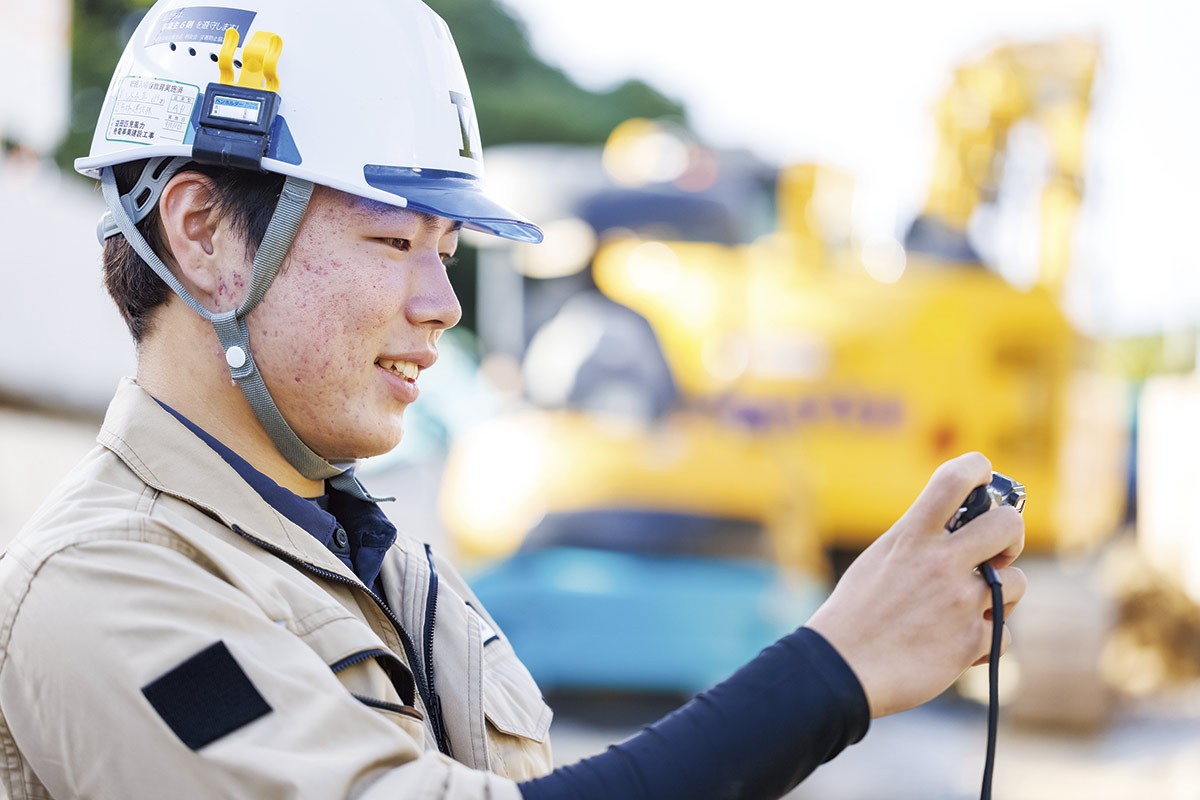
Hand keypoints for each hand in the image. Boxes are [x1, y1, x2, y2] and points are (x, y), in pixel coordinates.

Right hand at [804, 452, 1026, 717]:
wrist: (841, 669)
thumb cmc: (855, 615)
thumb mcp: (879, 560)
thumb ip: (917, 542)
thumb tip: (954, 532)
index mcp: (912, 536)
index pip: (954, 479)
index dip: (977, 467)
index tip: (983, 475)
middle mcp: (940, 562)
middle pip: (1008, 525)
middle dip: (1012, 536)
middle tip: (998, 551)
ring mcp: (960, 601)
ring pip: (1017, 583)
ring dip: (1001, 596)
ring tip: (969, 609)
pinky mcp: (971, 640)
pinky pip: (1005, 633)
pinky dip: (985, 640)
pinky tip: (959, 645)